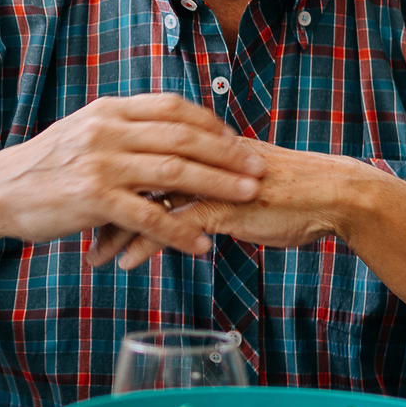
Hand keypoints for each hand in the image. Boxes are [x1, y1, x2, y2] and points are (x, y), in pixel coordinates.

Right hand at [0, 94, 263, 264]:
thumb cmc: (44, 169)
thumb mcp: (83, 134)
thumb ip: (122, 130)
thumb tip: (165, 133)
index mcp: (109, 111)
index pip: (173, 108)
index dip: (211, 124)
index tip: (238, 141)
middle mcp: (107, 131)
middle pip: (183, 137)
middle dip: (228, 154)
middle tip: (261, 168)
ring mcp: (100, 164)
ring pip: (174, 172)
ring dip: (217, 186)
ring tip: (248, 198)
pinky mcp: (92, 199)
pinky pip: (148, 215)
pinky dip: (179, 231)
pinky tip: (200, 245)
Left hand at [108, 139, 380, 266]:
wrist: (332, 194)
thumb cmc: (284, 189)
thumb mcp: (231, 180)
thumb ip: (200, 181)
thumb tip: (173, 194)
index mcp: (196, 142)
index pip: (137, 153)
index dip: (107, 178)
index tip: (82, 200)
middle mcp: (196, 155)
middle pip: (130, 175)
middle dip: (98, 206)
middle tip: (72, 231)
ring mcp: (208, 179)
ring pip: (144, 201)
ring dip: (115, 232)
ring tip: (94, 258)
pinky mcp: (222, 205)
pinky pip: (172, 225)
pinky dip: (146, 244)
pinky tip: (127, 264)